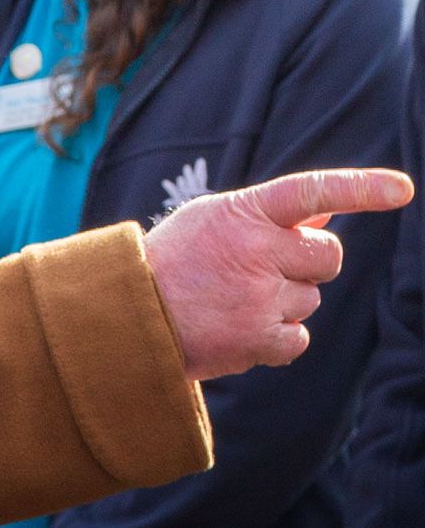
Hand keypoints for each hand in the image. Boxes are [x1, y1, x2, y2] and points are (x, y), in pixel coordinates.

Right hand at [144, 168, 412, 381]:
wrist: (130, 314)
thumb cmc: (175, 260)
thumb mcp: (215, 221)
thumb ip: (270, 216)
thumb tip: (328, 216)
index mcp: (244, 212)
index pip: (312, 192)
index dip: (361, 188)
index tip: (403, 190)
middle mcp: (256, 251)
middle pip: (327, 257)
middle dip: (310, 263)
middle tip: (268, 268)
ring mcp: (259, 298)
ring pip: (311, 298)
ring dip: (285, 300)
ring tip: (236, 299)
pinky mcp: (257, 340)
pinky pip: (300, 336)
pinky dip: (280, 335)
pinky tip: (243, 326)